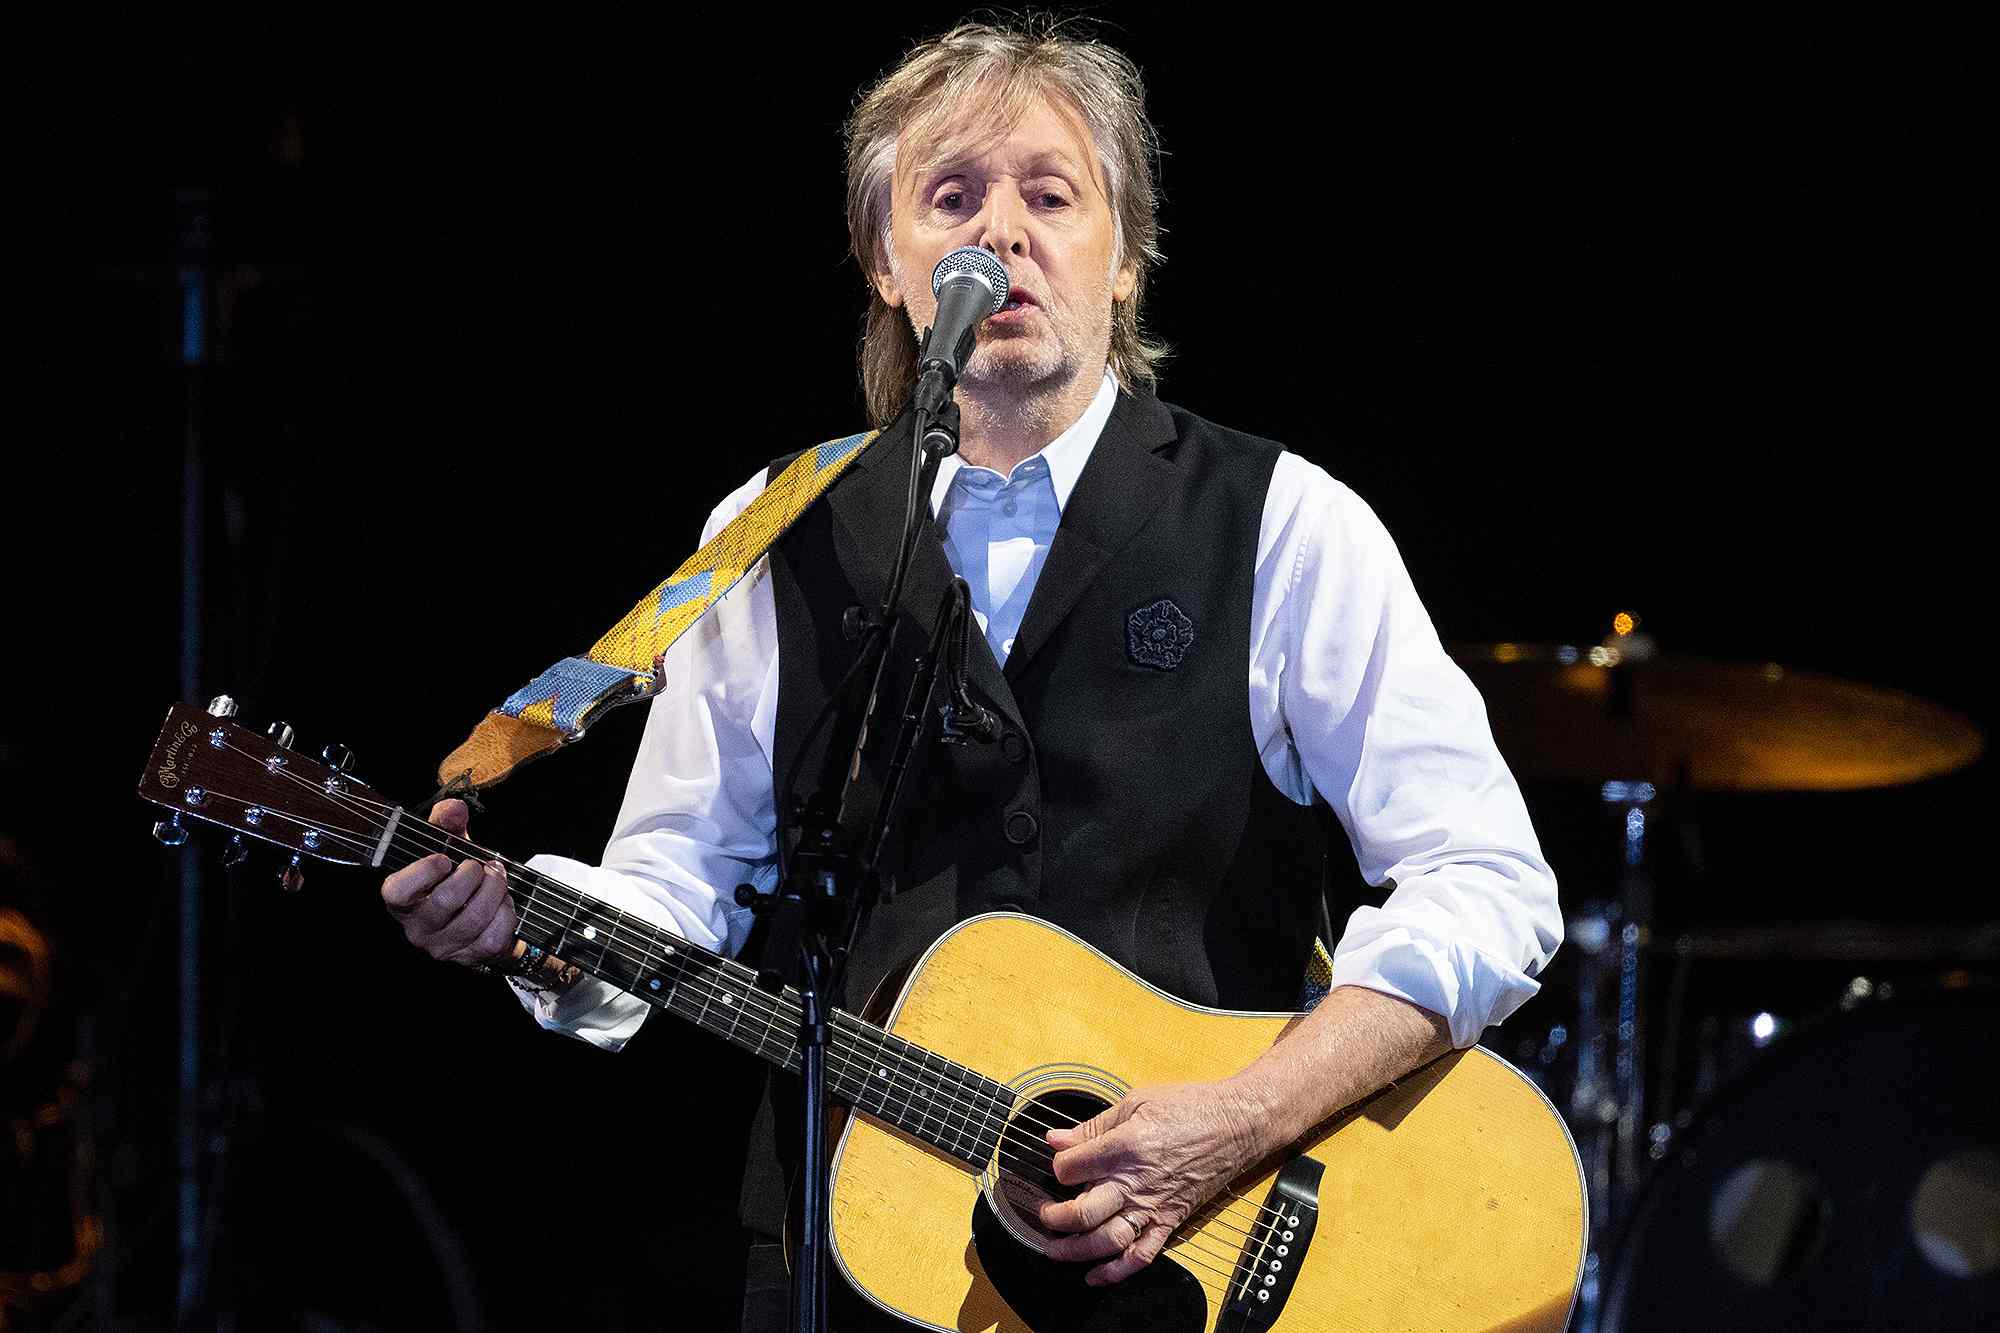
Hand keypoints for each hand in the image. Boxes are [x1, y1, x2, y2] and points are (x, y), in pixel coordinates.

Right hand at [379, 799, 518, 967]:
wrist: (475, 911)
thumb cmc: (454, 875)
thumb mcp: (447, 845)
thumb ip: (446, 822)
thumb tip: (454, 809)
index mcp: (402, 900)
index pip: (397, 891)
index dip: (421, 873)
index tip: (443, 858)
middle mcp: (417, 927)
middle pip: (446, 900)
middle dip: (473, 875)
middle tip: (481, 865)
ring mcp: (444, 946)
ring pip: (474, 918)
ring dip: (494, 890)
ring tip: (496, 876)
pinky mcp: (471, 957)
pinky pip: (494, 936)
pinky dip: (506, 913)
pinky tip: (502, 902)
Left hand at [1036, 1077, 1275, 1285]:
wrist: (1237, 1125)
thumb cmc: (1190, 1107)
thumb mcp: (1136, 1101)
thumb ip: (1093, 1126)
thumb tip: (1056, 1138)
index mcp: (1126, 1146)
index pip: (1072, 1167)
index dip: (1056, 1166)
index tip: (1057, 1164)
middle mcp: (1136, 1181)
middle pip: (1082, 1212)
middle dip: (1054, 1218)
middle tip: (1044, 1215)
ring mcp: (1154, 1205)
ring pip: (1107, 1240)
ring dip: (1075, 1251)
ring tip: (1055, 1249)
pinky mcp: (1170, 1220)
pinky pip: (1142, 1255)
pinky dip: (1116, 1272)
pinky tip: (1094, 1276)